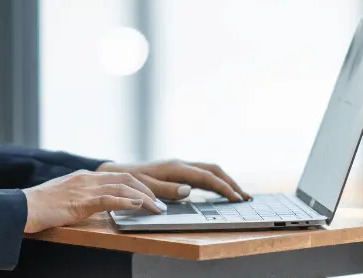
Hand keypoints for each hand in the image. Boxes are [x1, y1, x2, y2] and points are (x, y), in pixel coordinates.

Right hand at [22, 170, 166, 232]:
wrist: (24, 207)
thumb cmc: (40, 206)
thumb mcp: (65, 196)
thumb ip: (81, 196)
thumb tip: (97, 204)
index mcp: (84, 176)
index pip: (117, 175)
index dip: (137, 184)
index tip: (148, 195)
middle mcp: (87, 178)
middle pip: (125, 178)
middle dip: (146, 189)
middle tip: (158, 203)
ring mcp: (85, 188)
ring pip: (122, 187)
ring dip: (143, 198)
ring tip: (155, 208)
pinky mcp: (81, 201)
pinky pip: (109, 199)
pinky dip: (126, 202)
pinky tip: (137, 206)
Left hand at [96, 160, 250, 202]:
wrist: (117, 172)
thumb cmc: (130, 181)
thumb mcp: (146, 186)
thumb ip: (167, 189)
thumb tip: (189, 190)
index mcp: (175, 167)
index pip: (206, 176)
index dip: (223, 187)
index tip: (236, 197)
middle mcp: (180, 164)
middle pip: (213, 169)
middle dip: (230, 181)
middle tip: (245, 196)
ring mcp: (180, 166)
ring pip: (209, 170)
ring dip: (225, 180)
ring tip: (239, 194)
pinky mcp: (178, 171)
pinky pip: (202, 174)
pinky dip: (215, 181)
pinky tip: (220, 190)